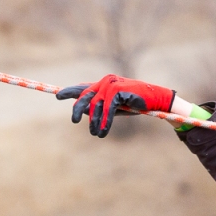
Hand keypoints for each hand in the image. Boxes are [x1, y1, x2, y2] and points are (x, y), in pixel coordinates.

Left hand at [56, 75, 175, 137]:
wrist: (156, 101)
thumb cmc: (135, 104)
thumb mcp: (115, 107)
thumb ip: (100, 107)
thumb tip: (84, 111)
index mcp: (104, 83)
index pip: (84, 87)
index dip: (71, 91)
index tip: (59, 96)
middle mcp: (105, 81)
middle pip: (85, 95)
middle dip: (78, 109)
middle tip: (74, 121)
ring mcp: (111, 85)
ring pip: (96, 105)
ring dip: (95, 121)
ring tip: (95, 134)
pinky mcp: (117, 91)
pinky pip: (107, 108)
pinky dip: (105, 121)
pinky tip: (104, 130)